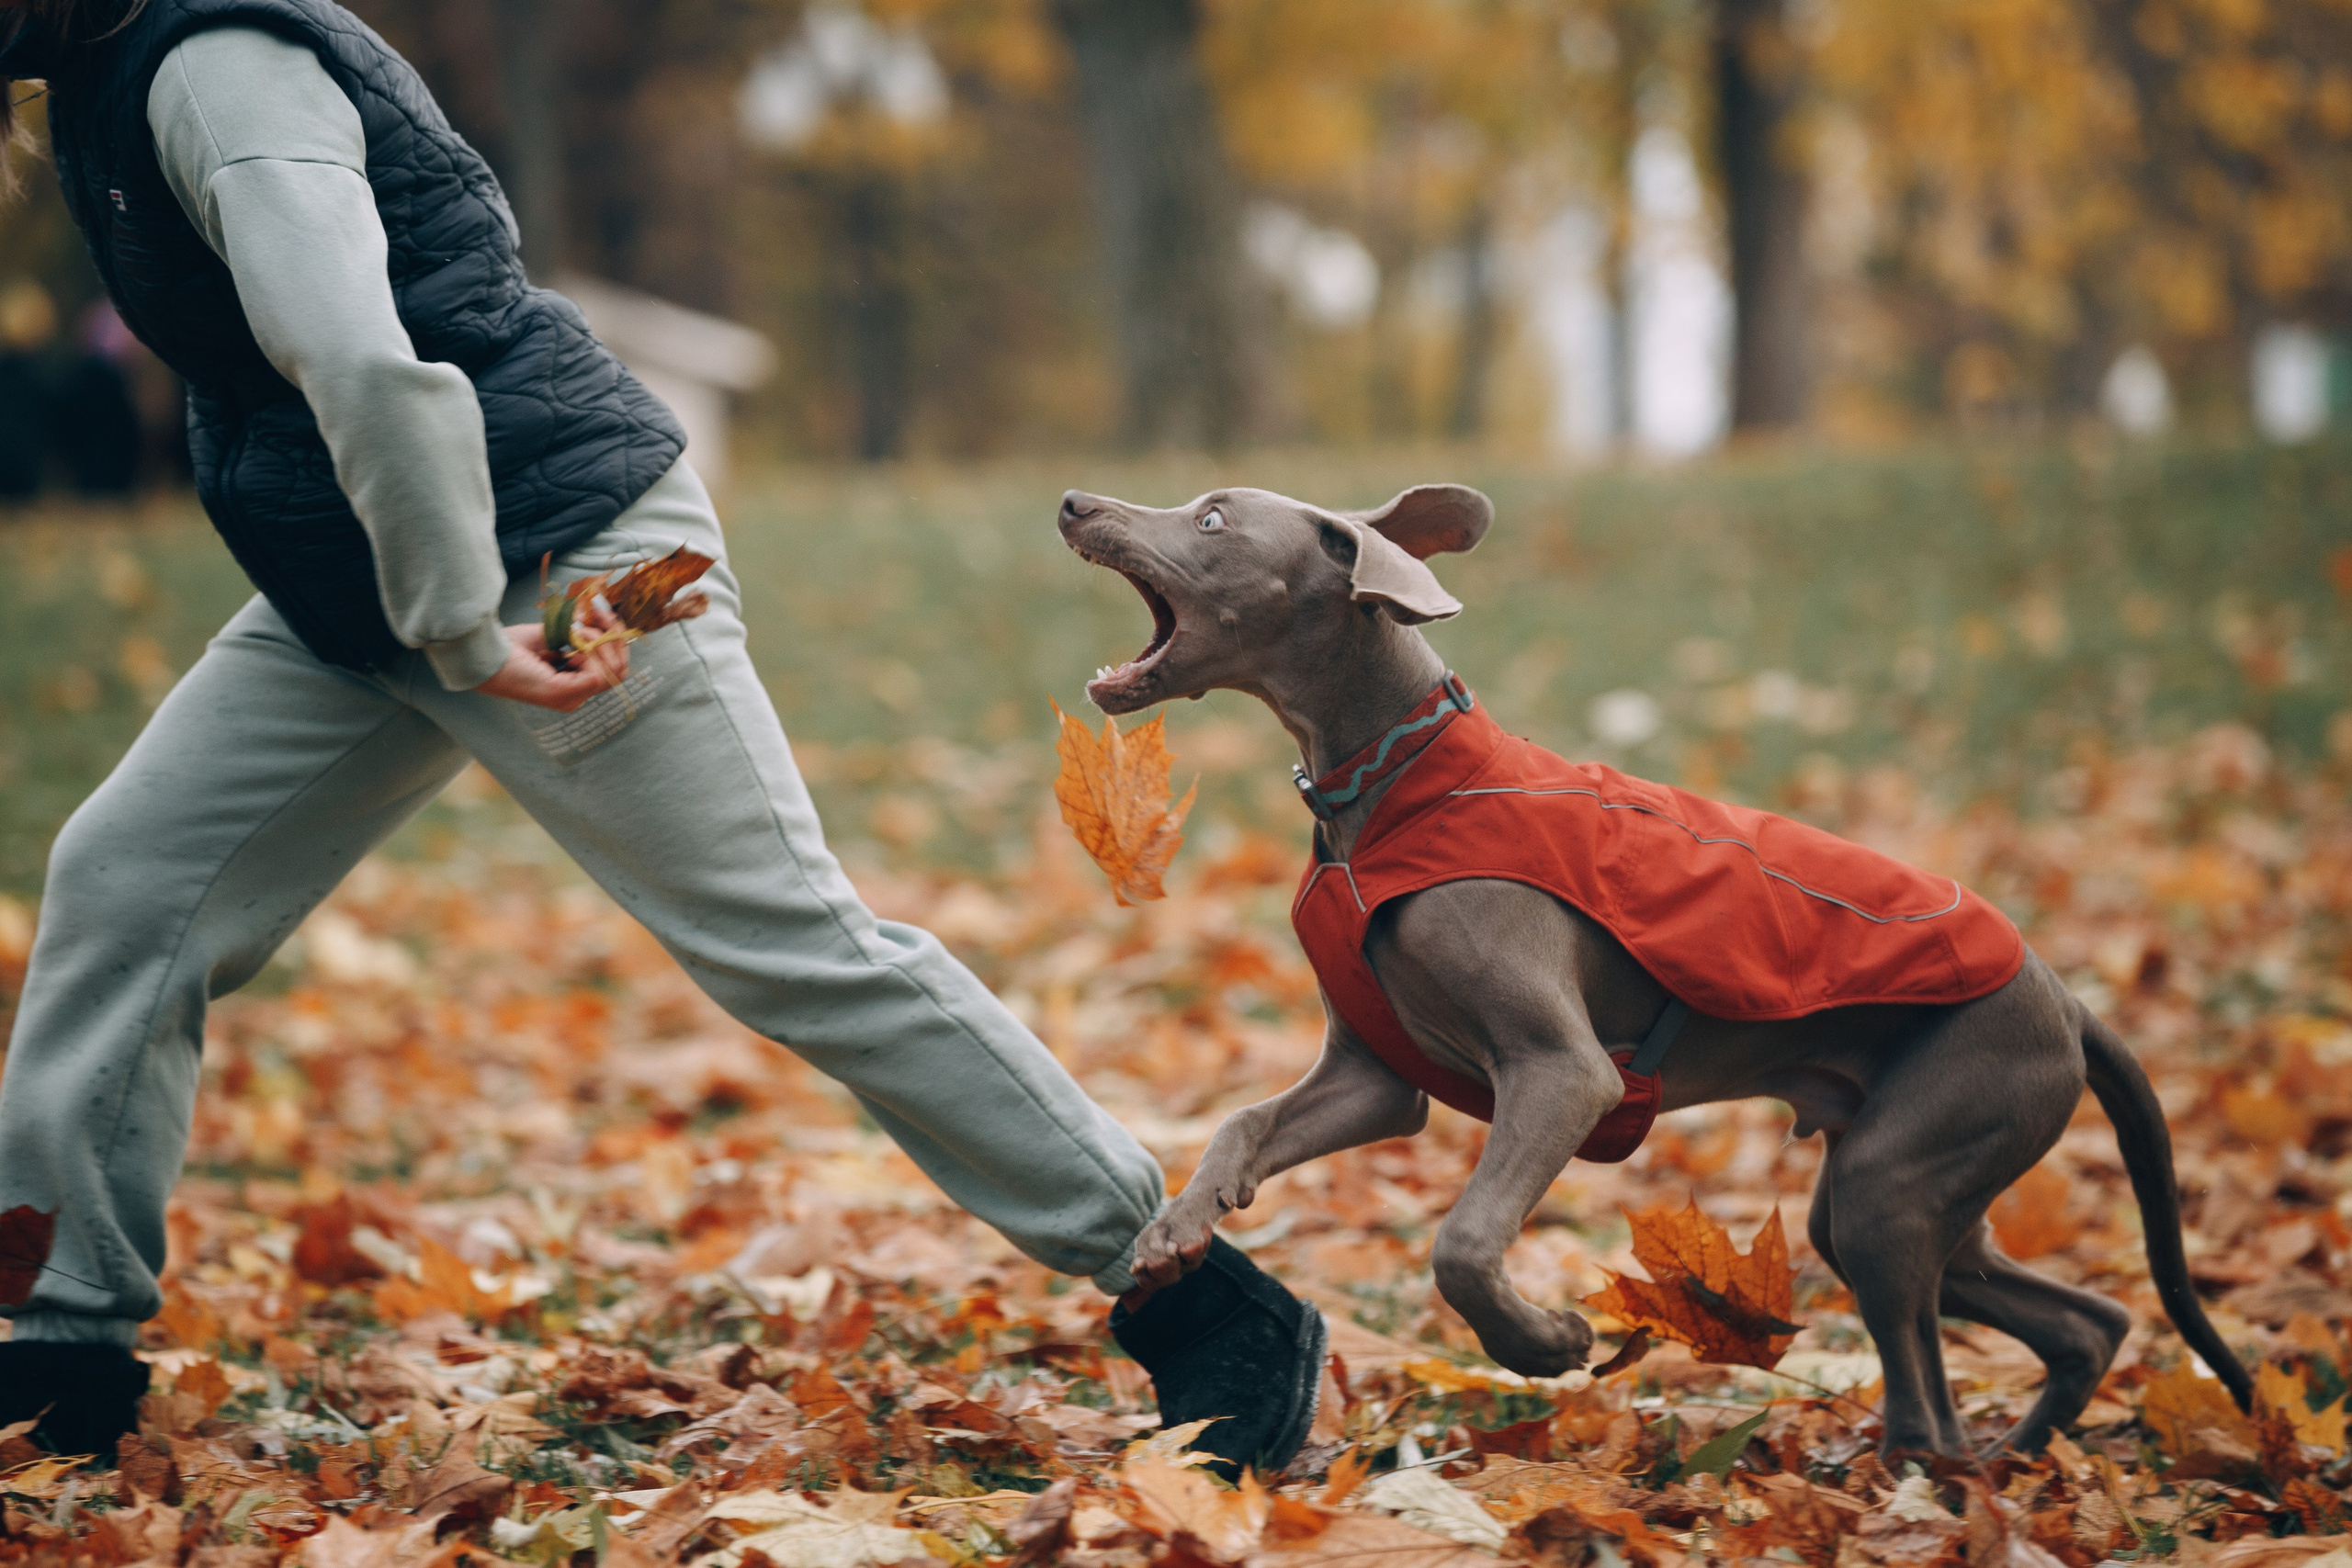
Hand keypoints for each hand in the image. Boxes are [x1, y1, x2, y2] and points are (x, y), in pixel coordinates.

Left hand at [477, 600, 630, 711]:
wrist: (480, 655)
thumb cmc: (506, 648)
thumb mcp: (549, 635)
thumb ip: (575, 632)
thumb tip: (598, 613)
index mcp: (571, 686)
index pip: (612, 669)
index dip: (612, 638)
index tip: (601, 611)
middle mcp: (574, 697)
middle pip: (619, 673)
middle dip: (614, 638)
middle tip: (599, 613)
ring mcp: (570, 699)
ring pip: (613, 673)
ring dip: (599, 642)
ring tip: (575, 630)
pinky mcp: (563, 694)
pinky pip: (596, 674)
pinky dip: (588, 651)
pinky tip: (569, 643)